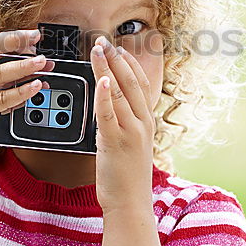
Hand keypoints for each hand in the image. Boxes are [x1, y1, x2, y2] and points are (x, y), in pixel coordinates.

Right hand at [0, 28, 53, 172]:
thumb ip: (1, 82)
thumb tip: (32, 70)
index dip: (12, 37)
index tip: (32, 35)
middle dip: (16, 42)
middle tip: (37, 40)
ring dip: (23, 67)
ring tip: (42, 64)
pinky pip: (1, 98)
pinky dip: (21, 92)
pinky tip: (35, 87)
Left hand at [90, 36, 155, 215]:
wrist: (131, 204)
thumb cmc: (127, 177)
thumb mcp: (132, 144)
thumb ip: (125, 123)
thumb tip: (111, 105)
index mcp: (147, 122)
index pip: (140, 84)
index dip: (129, 63)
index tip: (118, 47)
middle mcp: (143, 123)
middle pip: (131, 82)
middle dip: (117, 58)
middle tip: (103, 40)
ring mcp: (131, 132)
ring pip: (119, 92)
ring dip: (107, 68)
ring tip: (98, 50)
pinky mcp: (115, 142)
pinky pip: (109, 113)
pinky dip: (105, 94)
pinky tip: (101, 80)